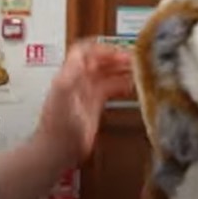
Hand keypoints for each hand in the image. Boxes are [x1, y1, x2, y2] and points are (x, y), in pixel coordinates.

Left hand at [33, 40, 132, 167]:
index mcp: (70, 73)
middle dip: (118, 57)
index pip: (86, 50)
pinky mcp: (96, 104)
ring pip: (108, 73)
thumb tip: (86, 52)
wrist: (58, 150)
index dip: (103, 47)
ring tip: (139, 69)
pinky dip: (124, 84)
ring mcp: (88, 92)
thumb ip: (74, 70)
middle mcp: (79, 79)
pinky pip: (112, 87)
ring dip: (123, 69)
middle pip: (100, 60)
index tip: (121, 50)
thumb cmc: (58, 123)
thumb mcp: (63, 92)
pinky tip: (134, 86)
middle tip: (136, 59)